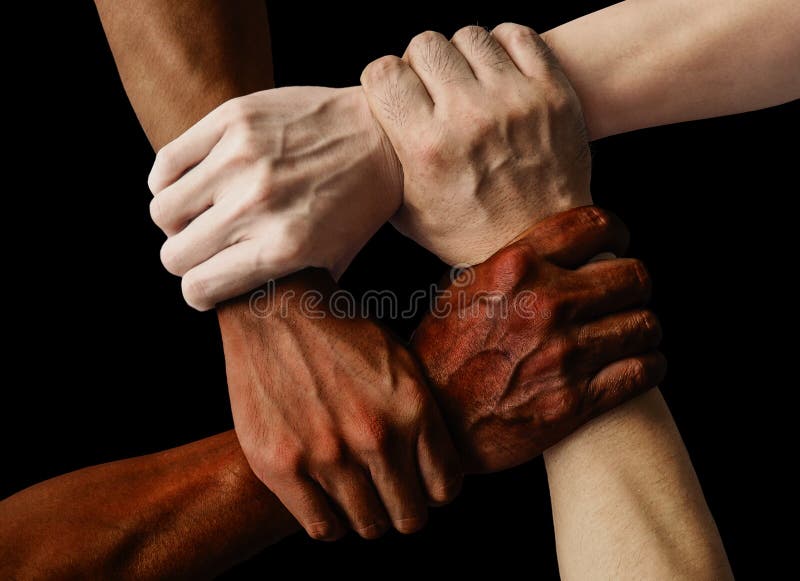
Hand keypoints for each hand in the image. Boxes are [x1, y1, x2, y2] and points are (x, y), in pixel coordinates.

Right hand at [148, 86, 401, 309]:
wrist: (385, 136)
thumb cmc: (359, 205)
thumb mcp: (335, 259)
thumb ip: (290, 289)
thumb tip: (245, 309)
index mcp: (282, 248)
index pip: (199, 287)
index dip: (199, 292)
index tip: (207, 285)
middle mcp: (256, 206)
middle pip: (175, 254)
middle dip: (186, 259)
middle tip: (206, 248)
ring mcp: (241, 159)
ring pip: (162, 209)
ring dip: (178, 219)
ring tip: (202, 213)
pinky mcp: (233, 120)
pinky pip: (167, 162)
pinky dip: (170, 179)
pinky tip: (195, 182)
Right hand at [217, 271, 460, 539]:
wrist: (276, 307)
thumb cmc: (342, 333)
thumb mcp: (402, 361)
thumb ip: (424, 416)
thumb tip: (441, 467)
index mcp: (413, 409)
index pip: (445, 488)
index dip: (435, 490)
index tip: (422, 483)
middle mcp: (375, 437)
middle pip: (409, 517)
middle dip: (404, 508)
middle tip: (390, 494)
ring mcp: (327, 455)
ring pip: (368, 526)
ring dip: (368, 515)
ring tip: (358, 493)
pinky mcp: (281, 466)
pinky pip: (321, 528)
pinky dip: (330, 523)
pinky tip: (328, 501)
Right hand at [361, 24, 590, 264]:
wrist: (542, 245)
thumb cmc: (470, 232)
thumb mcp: (410, 213)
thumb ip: (386, 164)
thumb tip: (367, 127)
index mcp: (427, 148)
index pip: (384, 73)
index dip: (384, 79)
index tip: (394, 92)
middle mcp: (468, 117)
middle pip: (425, 45)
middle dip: (420, 64)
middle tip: (432, 88)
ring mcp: (514, 101)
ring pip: (469, 36)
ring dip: (462, 55)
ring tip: (468, 82)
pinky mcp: (552, 92)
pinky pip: (517, 36)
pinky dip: (502, 47)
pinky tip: (498, 71)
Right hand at [412, 207, 665, 471]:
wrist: (433, 421)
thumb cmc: (440, 355)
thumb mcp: (458, 291)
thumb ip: (504, 265)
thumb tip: (547, 251)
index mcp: (515, 268)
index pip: (594, 226)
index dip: (616, 231)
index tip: (618, 242)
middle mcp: (546, 304)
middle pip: (633, 276)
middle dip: (634, 285)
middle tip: (625, 295)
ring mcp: (565, 353)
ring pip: (645, 324)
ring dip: (642, 329)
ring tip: (631, 333)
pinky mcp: (577, 399)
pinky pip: (644, 371)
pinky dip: (648, 366)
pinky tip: (637, 365)